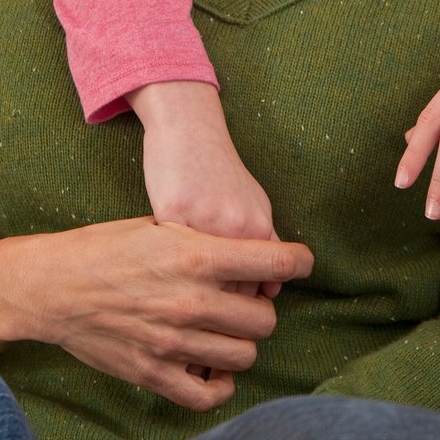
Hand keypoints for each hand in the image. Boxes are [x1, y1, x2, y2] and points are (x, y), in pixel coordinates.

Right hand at [14, 217, 312, 410]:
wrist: (50, 287)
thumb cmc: (107, 249)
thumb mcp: (164, 226)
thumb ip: (212, 242)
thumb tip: (259, 253)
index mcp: (197, 257)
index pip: (279, 264)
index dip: (299, 263)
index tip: (298, 264)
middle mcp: (190, 301)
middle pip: (266, 319)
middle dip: (261, 310)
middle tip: (244, 303)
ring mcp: (172, 343)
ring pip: (244, 356)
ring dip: (240, 345)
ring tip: (224, 332)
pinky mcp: (152, 373)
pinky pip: (207, 396)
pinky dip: (218, 386)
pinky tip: (211, 368)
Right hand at [130, 80, 279, 296]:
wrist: (189, 133)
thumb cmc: (219, 172)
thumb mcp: (253, 205)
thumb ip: (265, 245)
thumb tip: (275, 286)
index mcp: (257, 229)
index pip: (262, 286)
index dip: (249, 302)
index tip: (237, 304)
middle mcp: (235, 229)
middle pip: (233, 291)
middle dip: (222, 305)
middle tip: (208, 305)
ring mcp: (202, 224)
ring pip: (202, 284)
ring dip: (196, 297)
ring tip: (186, 298)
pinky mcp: (169, 217)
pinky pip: (170, 259)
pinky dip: (169, 274)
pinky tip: (164, 278)